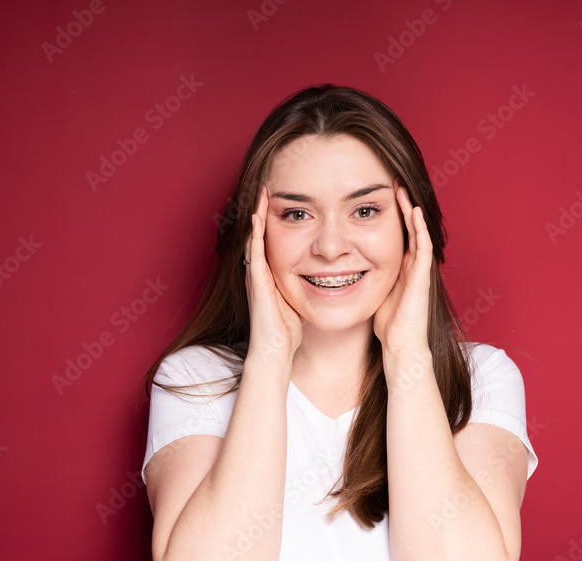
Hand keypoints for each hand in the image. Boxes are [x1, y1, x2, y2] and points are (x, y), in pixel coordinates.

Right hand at [245, 186, 302, 363]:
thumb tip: (326, 278)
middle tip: (267, 188)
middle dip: (263, 212)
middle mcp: (260, 271)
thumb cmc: (288, 331)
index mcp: (271, 274)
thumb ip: (306, 285)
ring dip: (257, 215)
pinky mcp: (257, 282)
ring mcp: (256, 275)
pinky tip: (257, 215)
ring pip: (254, 238)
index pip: (273, 240)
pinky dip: (255, 232)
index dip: (276, 220)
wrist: (274, 352)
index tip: (283, 200)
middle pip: (260, 234)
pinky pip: (255, 251)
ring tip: (262, 193)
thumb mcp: (299, 300)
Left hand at [372, 178, 432, 355]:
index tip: (378, 195)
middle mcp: (411, 264)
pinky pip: (422, 246)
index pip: (395, 233)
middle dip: (401, 206)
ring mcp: (419, 269)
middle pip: (408, 227)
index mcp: (399, 267)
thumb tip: (340, 268)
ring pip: (417, 232)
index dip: (388, 214)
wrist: (401, 345)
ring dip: (411, 209)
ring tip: (402, 188)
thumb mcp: (371, 292)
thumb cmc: (386, 324)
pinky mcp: (422, 277)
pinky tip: (413, 211)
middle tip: (393, 182)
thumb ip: (363, 278)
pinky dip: (419, 228)